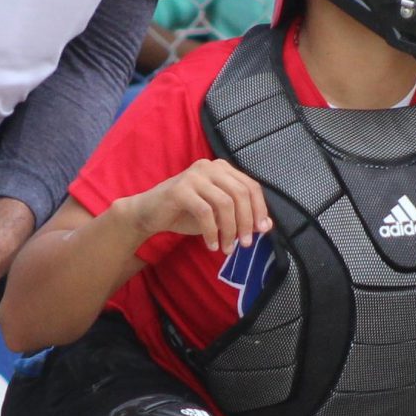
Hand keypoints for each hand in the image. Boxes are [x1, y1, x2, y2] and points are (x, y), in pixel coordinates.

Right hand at [125, 158, 270, 252]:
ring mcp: (194, 176)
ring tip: (227, 248)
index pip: (251, 186)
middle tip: (245, 244)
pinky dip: (212, 232)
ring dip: (229, 230)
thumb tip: (266, 226)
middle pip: (240, 193)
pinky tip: (212, 245)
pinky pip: (205, 212)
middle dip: (246, 222)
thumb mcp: (218, 215)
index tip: (262, 231)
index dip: (260, 209)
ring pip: (224, 203)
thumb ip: (240, 216)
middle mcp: (210, 166)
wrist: (150, 213)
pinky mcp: (180, 189)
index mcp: (222, 169)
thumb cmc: (186, 213)